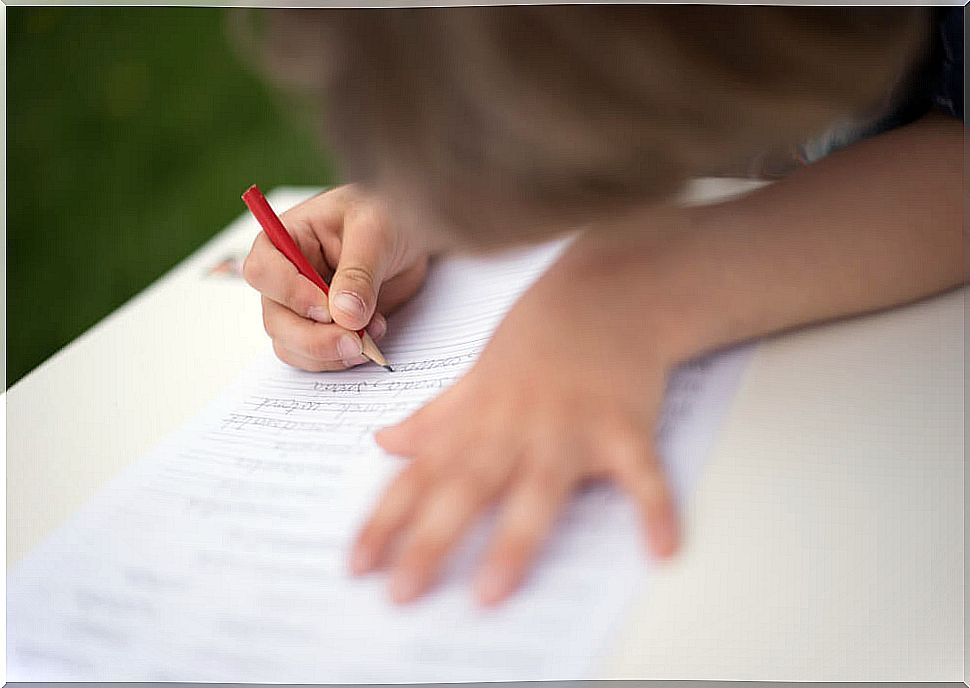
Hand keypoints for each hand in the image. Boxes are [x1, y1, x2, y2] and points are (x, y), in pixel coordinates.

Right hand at [243, 185, 430, 369]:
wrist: (409, 234)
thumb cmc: (385, 215)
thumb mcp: (375, 232)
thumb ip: (359, 273)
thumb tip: (344, 315)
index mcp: (286, 239)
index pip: (263, 271)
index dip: (291, 294)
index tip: (327, 308)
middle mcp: (286, 276)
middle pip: (275, 319)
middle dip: (313, 338)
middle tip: (354, 343)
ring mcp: (301, 307)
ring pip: (292, 345)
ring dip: (330, 353)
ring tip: (370, 338)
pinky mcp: (322, 329)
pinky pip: (316, 357)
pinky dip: (341, 359)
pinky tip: (370, 342)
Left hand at [350, 227, 686, 605]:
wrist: (605, 291)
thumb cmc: (538, 338)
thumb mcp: (478, 376)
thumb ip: (435, 417)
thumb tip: (384, 443)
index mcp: (478, 418)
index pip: (420, 474)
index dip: (386, 520)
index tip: (357, 566)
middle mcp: (516, 426)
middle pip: (467, 487)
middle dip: (432, 540)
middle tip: (402, 595)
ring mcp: (571, 426)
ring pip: (539, 488)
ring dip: (516, 540)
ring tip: (492, 593)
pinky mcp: (626, 426)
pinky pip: (642, 474)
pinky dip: (654, 508)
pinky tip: (662, 551)